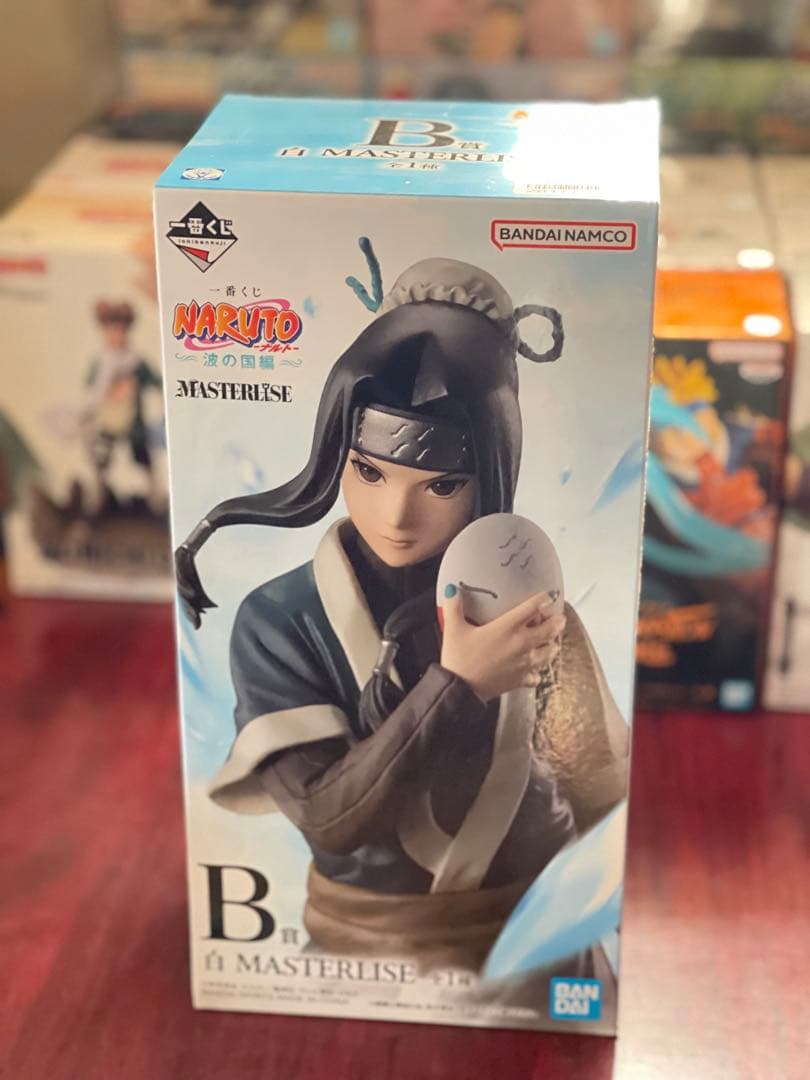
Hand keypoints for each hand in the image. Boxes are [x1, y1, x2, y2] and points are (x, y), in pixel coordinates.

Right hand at [440, 590, 564, 701]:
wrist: (460, 689)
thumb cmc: (458, 659)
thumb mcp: (453, 628)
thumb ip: (453, 607)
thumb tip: (452, 590)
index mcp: (507, 627)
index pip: (534, 607)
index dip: (543, 599)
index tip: (545, 597)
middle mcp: (521, 644)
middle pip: (550, 630)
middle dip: (557, 622)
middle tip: (558, 618)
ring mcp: (524, 663)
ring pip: (550, 653)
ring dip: (553, 645)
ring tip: (550, 641)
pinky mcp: (521, 680)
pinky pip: (538, 675)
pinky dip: (539, 670)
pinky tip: (533, 667)